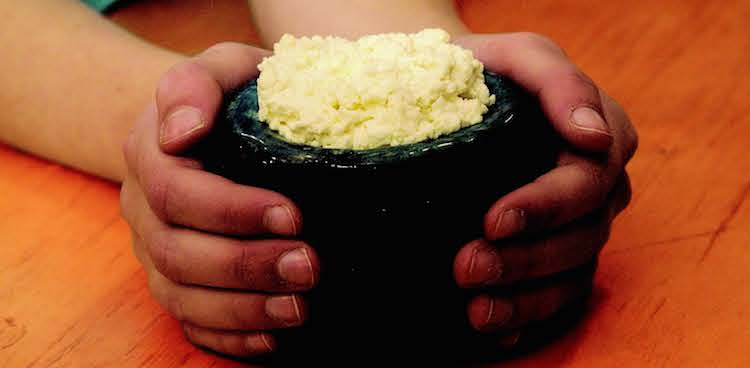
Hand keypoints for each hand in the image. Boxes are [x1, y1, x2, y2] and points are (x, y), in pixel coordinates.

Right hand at [120, 43, 320, 356]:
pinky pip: (191, 322)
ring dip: (242, 310)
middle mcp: (145, 210)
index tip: (293, 213)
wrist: (213, 125)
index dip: (231, 210)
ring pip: (181, 296)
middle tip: (309, 267)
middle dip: (246, 265)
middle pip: (178, 252)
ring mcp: (157, 251)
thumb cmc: (233, 96)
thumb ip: (197, 82)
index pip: (177, 192)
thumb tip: (182, 130)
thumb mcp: (223, 67)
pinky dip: (230, 337)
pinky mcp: (177, 282)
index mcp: (151, 156)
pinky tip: (273, 337)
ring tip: (298, 308)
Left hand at [452, 33, 637, 344]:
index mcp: (601, 140)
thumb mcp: (517, 55)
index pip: (586, 181)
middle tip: (467, 267)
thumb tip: (589, 134)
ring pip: (570, 275)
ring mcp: (578, 227)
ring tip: (475, 308)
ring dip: (523, 298)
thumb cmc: (487, 72)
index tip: (493, 221)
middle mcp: (598, 190)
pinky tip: (490, 326)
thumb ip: (556, 80)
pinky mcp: (554, 257)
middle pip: (580, 237)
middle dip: (524, 259)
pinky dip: (523, 316)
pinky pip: (554, 297)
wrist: (450, 96)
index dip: (544, 207)